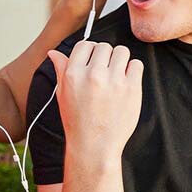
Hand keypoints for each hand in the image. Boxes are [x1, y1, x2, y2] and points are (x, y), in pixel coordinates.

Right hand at [48, 42, 143, 157]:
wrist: (94, 146)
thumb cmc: (77, 122)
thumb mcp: (63, 94)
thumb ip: (60, 70)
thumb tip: (54, 53)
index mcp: (74, 74)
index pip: (84, 45)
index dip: (90, 51)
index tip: (93, 61)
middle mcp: (93, 75)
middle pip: (105, 47)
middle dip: (105, 57)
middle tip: (105, 72)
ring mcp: (114, 81)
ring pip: (122, 52)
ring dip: (120, 61)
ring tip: (116, 76)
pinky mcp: (131, 88)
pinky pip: (137, 65)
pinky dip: (133, 70)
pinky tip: (126, 82)